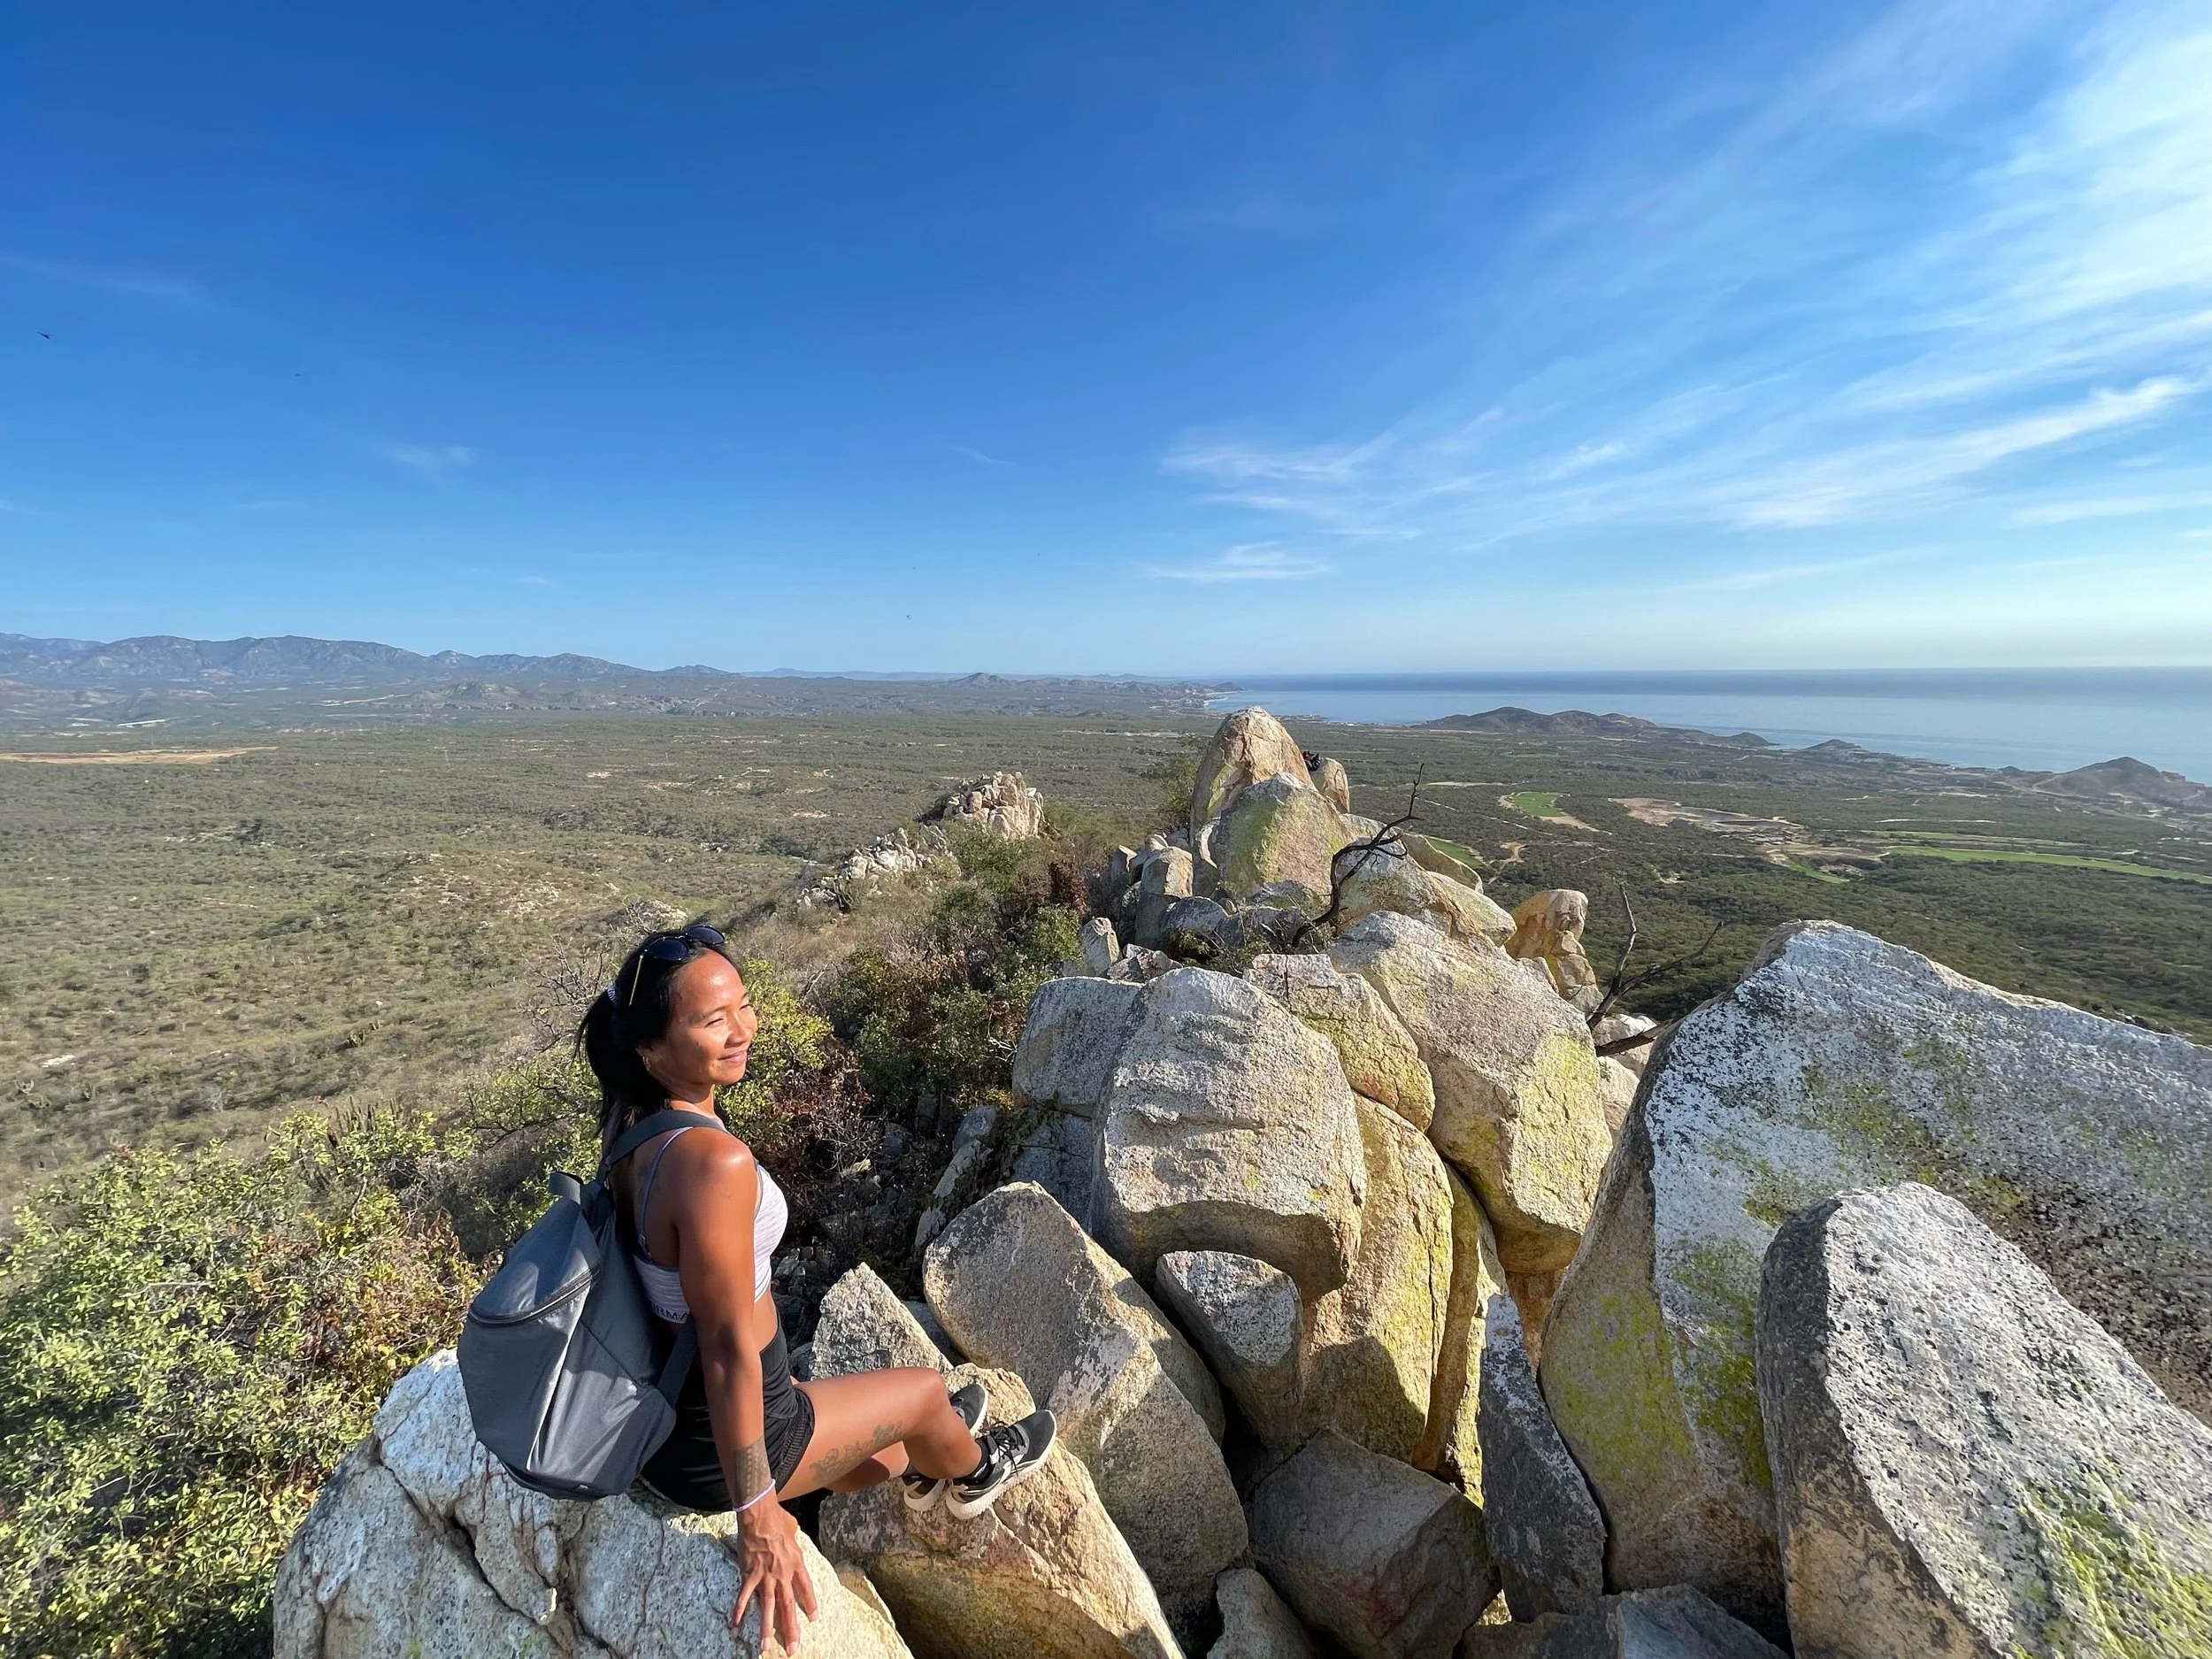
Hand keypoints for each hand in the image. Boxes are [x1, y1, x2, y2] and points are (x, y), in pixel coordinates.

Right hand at [731, 1495, 817, 1652]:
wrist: (759, 1517)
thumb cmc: (777, 1518)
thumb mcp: (793, 1528)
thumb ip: (793, 1538)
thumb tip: (792, 1532)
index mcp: (796, 1563)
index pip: (806, 1588)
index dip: (810, 1603)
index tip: (813, 1618)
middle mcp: (783, 1575)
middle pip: (788, 1605)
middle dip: (791, 1628)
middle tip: (792, 1648)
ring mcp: (765, 1577)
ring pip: (768, 1608)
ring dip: (767, 1628)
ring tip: (765, 1647)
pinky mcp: (749, 1576)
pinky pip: (744, 1598)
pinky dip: (739, 1613)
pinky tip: (735, 1627)